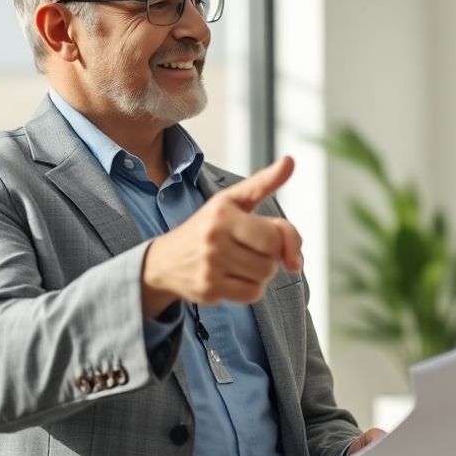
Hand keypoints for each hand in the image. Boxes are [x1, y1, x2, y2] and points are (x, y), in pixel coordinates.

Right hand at [140, 156, 303, 315]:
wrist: (164, 261)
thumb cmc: (208, 228)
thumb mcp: (232, 200)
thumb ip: (264, 182)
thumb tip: (290, 161)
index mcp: (223, 212)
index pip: (274, 236)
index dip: (284, 239)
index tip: (276, 238)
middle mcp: (214, 238)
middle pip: (271, 259)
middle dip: (270, 257)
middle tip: (253, 250)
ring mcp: (210, 266)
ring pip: (263, 278)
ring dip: (260, 273)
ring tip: (242, 263)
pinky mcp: (208, 290)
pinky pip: (251, 295)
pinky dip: (250, 289)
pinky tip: (234, 278)